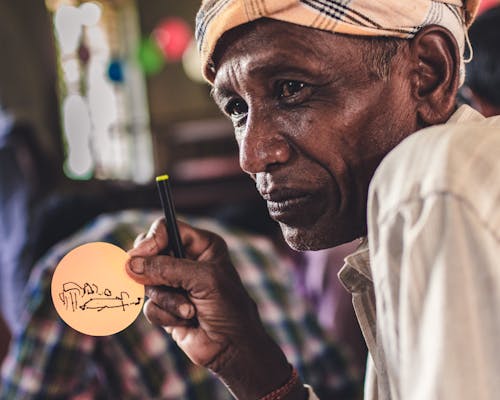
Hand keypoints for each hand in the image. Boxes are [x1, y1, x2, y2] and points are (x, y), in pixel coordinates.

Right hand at [125, 218, 302, 399]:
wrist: (231, 347)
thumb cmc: (227, 307)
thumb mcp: (202, 279)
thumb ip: (166, 268)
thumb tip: (131, 263)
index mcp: (202, 245)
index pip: (166, 228)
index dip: (151, 239)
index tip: (139, 254)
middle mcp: (186, 260)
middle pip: (149, 252)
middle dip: (153, 271)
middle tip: (154, 281)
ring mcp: (174, 283)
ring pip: (147, 281)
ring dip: (168, 299)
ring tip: (189, 310)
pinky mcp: (166, 305)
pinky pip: (150, 304)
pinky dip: (166, 314)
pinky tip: (186, 321)